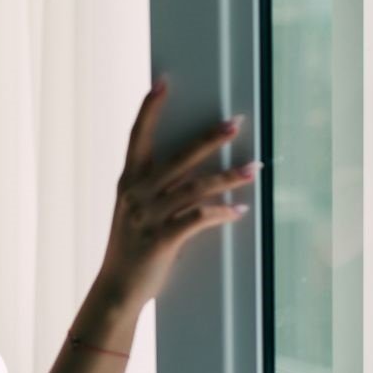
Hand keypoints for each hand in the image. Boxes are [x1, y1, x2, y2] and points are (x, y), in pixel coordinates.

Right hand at [97, 75, 259, 306]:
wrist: (117, 289)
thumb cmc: (130, 249)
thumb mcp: (133, 212)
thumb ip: (154, 190)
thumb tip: (190, 172)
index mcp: (128, 182)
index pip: (138, 137)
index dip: (149, 109)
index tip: (162, 83)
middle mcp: (136, 194)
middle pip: (179, 157)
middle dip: (210, 138)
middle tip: (235, 123)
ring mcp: (149, 216)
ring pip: (196, 187)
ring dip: (229, 177)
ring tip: (254, 169)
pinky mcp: (162, 239)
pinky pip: (198, 219)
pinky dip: (222, 213)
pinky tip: (239, 211)